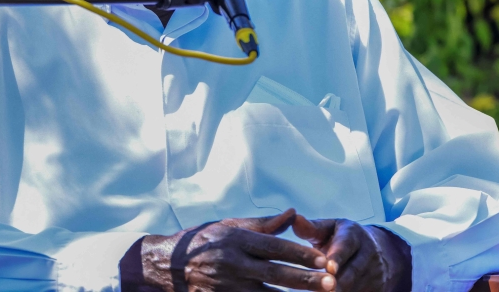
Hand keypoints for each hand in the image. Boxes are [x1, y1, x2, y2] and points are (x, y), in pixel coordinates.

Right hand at [140, 208, 336, 291]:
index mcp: (236, 240)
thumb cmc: (203, 241)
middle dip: (305, 280)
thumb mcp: (230, 226)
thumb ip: (263, 224)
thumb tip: (293, 214)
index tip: (325, 259)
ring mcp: (226, 287)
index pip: (275, 247)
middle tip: (331, 283)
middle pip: (276, 274)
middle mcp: (232, 264)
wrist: (166, 266)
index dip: (301, 254)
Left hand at [292, 216, 410, 291]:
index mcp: (353, 235)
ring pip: (357, 287)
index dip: (338, 257)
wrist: (375, 251)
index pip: (346, 246)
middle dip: (338, 282)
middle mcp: (368, 253)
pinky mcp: (378, 288)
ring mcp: (375, 273)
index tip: (329, 268)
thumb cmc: (340, 239)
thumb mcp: (329, 229)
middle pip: (353, 271)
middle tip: (324, 289)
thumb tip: (294, 218)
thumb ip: (312, 228)